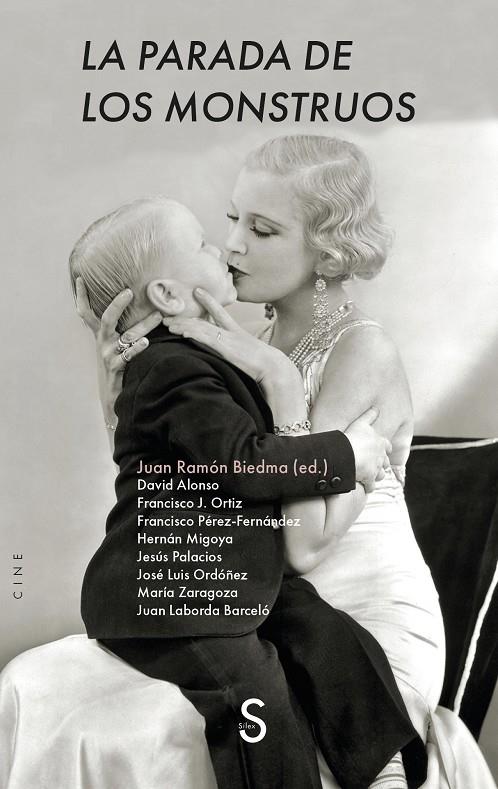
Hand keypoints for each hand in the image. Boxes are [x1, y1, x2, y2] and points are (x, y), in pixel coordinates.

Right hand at [75, 278, 161, 422]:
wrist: (113, 395)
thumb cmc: (117, 365)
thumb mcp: (114, 345)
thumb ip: (120, 328)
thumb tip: (135, 305)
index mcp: (100, 335)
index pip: (86, 313)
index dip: (81, 297)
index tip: (80, 278)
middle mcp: (102, 342)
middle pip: (106, 320)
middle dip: (117, 305)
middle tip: (129, 292)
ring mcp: (108, 355)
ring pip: (126, 337)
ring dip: (144, 326)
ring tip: (158, 316)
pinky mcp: (116, 368)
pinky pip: (127, 356)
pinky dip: (137, 349)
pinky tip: (145, 343)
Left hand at [164, 287, 296, 389]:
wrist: (274, 367)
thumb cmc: (266, 365)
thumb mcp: (251, 356)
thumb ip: (241, 354)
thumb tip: (236, 357)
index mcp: (237, 332)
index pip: (220, 312)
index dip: (208, 301)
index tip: (198, 291)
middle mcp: (230, 332)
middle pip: (203, 321)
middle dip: (184, 318)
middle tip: (167, 316)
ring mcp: (227, 339)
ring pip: (200, 328)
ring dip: (182, 326)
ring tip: (167, 324)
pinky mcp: (225, 347)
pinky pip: (205, 338)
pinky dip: (193, 333)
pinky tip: (182, 332)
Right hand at [345, 407, 391, 493]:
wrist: (347, 454)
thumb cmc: (352, 437)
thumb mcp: (361, 423)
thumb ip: (369, 415)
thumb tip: (376, 408)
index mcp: (380, 443)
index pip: (387, 446)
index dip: (385, 448)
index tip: (384, 450)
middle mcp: (381, 456)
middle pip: (385, 462)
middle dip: (381, 463)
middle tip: (374, 464)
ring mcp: (376, 469)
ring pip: (380, 474)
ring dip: (376, 475)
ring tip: (370, 475)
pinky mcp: (370, 479)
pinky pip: (371, 486)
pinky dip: (368, 487)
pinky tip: (364, 486)